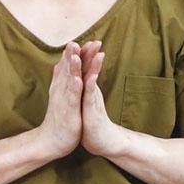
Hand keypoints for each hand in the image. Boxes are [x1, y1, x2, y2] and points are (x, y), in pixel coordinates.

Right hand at [35, 41, 83, 159]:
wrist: (50, 141)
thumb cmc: (59, 120)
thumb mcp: (61, 97)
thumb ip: (61, 80)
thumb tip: (58, 65)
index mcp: (62, 87)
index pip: (68, 67)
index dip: (74, 54)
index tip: (81, 40)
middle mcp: (60, 91)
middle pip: (68, 70)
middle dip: (73, 55)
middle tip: (76, 40)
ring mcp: (63, 100)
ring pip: (69, 80)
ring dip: (72, 66)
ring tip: (75, 53)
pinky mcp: (67, 111)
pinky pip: (72, 97)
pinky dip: (74, 87)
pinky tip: (78, 79)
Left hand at [79, 41, 127, 157]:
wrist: (100, 143)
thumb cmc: (92, 122)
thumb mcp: (85, 103)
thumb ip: (85, 90)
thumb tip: (84, 78)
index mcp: (87, 90)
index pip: (85, 69)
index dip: (84, 56)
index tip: (83, 41)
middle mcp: (91, 93)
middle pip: (91, 71)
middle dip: (92, 56)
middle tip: (95, 40)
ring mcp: (92, 102)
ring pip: (92, 81)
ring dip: (93, 67)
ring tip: (96, 52)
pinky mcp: (92, 113)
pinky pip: (90, 98)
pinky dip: (90, 87)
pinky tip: (91, 78)